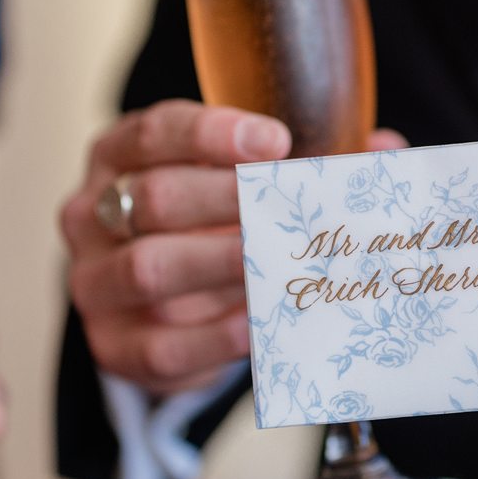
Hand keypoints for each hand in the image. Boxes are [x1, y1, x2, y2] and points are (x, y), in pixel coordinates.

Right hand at [60, 99, 403, 394]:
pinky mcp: (112, 346)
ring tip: (282, 260)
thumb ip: (304, 161)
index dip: (213, 134)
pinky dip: (216, 336)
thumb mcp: (238, 183)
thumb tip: (386, 149)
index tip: (277, 141)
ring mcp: (93, 281)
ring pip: (147, 269)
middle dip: (228, 200)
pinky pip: (160, 345)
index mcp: (119, 156)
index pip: (155, 132)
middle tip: (289, 207)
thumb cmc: (207, 224)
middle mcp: (91, 213)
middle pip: (153, 199)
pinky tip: (260, 322)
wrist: (160, 307)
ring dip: (223, 265)